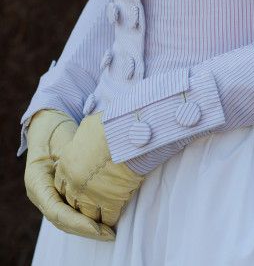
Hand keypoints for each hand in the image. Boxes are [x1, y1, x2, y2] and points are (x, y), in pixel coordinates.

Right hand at [24, 109, 114, 240]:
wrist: (49, 126)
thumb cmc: (57, 132)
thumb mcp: (64, 143)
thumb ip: (74, 160)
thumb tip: (95, 176)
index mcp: (37, 182)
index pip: (56, 212)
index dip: (78, 221)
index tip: (97, 227)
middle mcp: (41, 194)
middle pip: (62, 221)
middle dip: (86, 229)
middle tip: (109, 234)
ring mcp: (49, 196)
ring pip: (67, 220)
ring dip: (88, 227)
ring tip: (108, 232)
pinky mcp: (59, 194)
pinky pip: (72, 212)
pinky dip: (87, 218)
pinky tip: (104, 221)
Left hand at [54, 111, 144, 226]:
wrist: (125, 135)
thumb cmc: (108, 127)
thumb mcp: (86, 128)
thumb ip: (82, 141)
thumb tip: (86, 138)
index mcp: (66, 167)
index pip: (62, 187)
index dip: (73, 188)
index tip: (83, 186)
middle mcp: (74, 185)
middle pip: (74, 204)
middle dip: (84, 203)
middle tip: (96, 200)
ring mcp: (91, 197)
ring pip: (90, 215)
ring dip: (97, 214)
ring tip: (107, 209)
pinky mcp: (110, 203)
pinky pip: (109, 217)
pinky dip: (113, 217)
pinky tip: (118, 210)